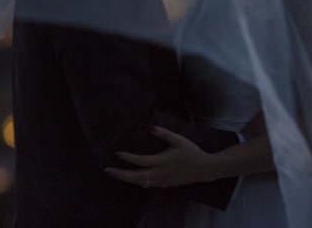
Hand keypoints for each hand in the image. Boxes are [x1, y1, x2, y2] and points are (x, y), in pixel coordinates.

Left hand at [104, 126, 221, 187]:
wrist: (204, 169)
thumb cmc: (191, 152)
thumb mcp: (178, 139)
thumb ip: (164, 133)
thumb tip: (150, 127)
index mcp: (162, 162)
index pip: (141, 161)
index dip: (128, 158)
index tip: (117, 153)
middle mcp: (160, 174)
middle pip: (136, 177)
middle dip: (121, 174)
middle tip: (107, 170)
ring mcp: (162, 181)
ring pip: (140, 183)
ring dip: (127, 179)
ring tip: (115, 174)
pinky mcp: (165, 184)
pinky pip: (147, 184)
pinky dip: (137, 181)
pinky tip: (131, 178)